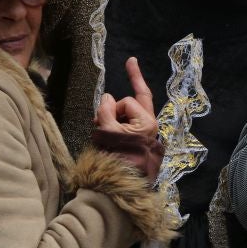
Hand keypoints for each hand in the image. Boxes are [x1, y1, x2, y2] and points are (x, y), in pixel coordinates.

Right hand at [91, 57, 162, 181]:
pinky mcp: (137, 142)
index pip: (128, 100)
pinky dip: (113, 128)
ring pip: (123, 116)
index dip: (125, 86)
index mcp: (146, 123)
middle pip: (127, 105)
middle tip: (98, 123)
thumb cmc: (115, 160)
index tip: (131, 60)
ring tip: (101, 136)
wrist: (118, 188)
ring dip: (110, 121)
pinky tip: (104, 139)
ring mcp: (143, 134)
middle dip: (112, 111)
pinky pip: (123, 127)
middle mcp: (148, 126)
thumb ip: (105, 110)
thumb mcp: (107, 131)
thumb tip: (107, 97)